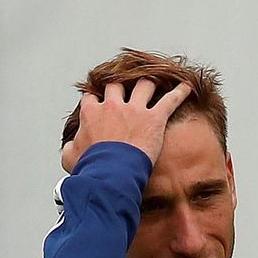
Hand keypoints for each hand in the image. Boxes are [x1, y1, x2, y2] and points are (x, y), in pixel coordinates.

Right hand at [62, 78, 192, 173]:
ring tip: (155, 81)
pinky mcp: (154, 118)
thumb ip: (70, 147)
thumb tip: (70, 146)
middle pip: (117, 84)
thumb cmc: (90, 168)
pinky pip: (171, 100)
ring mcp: (135, 110)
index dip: (96, 98)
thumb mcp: (70, 158)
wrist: (110, 175)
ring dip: (149, 82)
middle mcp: (113, 106)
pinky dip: (181, 92)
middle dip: (121, 84)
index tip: (98, 100)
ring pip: (144, 84)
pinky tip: (187, 87)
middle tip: (126, 85)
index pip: (92, 97)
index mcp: (92, 113)